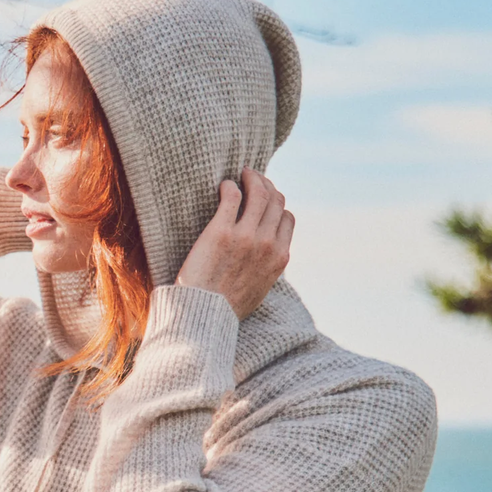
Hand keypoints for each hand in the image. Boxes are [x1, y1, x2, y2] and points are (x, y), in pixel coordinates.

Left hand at [175, 168, 294, 320]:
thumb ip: (268, 268)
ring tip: (242, 175)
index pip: (287, 218)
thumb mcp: (259, 289)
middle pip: (275, 200)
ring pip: (259, 192)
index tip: (265, 200)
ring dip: (251, 178)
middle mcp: (267, 244)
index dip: (277, 204)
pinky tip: (224, 187)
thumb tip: (267, 257)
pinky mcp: (221, 232)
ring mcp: (245, 236)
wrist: (204, 316)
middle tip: (252, 179)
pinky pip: (232, 196)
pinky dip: (230, 186)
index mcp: (279, 257)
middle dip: (266, 185)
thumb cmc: (226, 306)